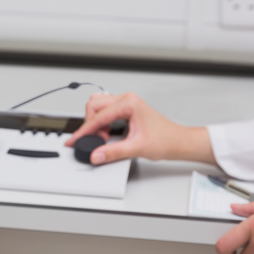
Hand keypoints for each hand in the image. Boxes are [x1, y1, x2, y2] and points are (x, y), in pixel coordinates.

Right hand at [65, 92, 213, 164]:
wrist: (178, 142)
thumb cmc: (166, 140)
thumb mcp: (137, 148)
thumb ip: (113, 152)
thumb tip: (96, 154)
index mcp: (129, 103)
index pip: (98, 116)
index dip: (84, 130)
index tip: (74, 139)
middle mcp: (126, 99)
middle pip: (94, 106)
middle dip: (91, 124)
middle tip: (96, 140)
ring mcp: (126, 103)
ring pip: (98, 106)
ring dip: (96, 122)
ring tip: (103, 137)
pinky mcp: (126, 109)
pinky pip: (105, 111)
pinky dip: (102, 122)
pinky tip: (107, 134)